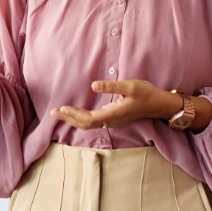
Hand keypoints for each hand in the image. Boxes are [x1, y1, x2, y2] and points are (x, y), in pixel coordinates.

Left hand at [52, 80, 179, 129]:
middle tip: (53, 112)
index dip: (74, 115)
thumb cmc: (146, 93)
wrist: (158, 104)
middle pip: (85, 124)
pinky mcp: (113, 118)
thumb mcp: (131, 86)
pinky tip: (76, 114)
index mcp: (113, 114)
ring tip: (60, 113)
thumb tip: (93, 85)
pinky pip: (93, 122)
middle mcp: (111, 120)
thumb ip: (112, 86)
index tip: (61, 108)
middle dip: (68, 118)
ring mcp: (112, 121)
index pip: (89, 118)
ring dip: (73, 119)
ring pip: (88, 124)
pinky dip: (81, 119)